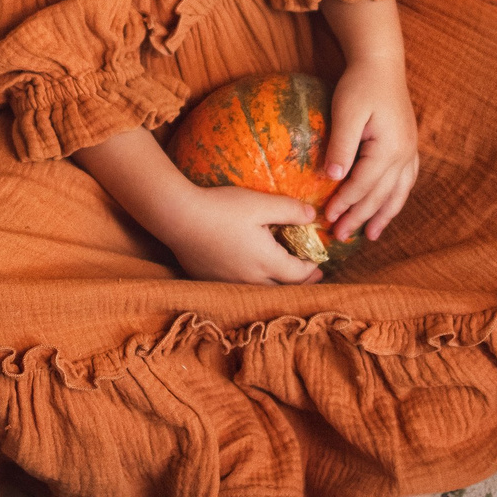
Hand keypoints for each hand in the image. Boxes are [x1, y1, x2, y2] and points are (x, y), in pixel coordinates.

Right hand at [156, 184, 325, 284]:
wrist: (178, 217)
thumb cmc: (221, 208)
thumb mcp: (259, 203)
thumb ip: (289, 209)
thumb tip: (313, 217)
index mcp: (266, 262)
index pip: (298, 274)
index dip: (312, 269)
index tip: (318, 264)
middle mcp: (250, 280)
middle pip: (282, 290)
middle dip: (298, 284)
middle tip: (308, 277)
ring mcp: (228, 284)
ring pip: (260, 293)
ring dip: (275, 287)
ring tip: (282, 278)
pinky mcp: (211, 281)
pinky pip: (239, 290)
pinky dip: (252, 285)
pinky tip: (250, 274)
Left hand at [321, 52, 419, 242]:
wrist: (382, 64)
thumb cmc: (360, 84)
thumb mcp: (346, 111)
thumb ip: (341, 145)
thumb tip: (333, 178)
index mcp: (389, 148)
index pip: (364, 185)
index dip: (345, 204)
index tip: (328, 219)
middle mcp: (405, 154)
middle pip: (380, 195)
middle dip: (360, 217)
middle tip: (341, 237)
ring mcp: (410, 151)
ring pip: (398, 192)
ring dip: (383, 216)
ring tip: (370, 236)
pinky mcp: (409, 146)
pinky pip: (406, 181)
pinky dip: (396, 199)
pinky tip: (388, 207)